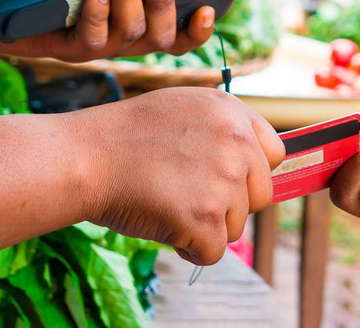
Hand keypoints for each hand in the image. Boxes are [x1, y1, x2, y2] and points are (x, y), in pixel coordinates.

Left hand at [0, 0, 215, 61]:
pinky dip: (98, 12)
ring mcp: (98, 48)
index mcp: (137, 24)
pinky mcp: (69, 50)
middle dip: (164, 1)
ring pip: (130, 34)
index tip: (208, 9)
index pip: (179, 37)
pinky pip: (92, 38)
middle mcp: (124, 41)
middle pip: (160, 37)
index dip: (198, 31)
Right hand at [75, 87, 284, 264]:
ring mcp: (224, 182)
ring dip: (206, 225)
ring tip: (167, 201)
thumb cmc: (126, 136)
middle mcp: (237, 144)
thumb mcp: (185, 107)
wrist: (85, 157)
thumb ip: (224, 129)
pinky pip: (213, 252)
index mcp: (233, 114)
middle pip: (261, 196)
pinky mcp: (206, 218)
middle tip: (187, 193)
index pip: (273, 155)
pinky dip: (188, 247)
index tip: (224, 179)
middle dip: (230, 204)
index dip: (249, 173)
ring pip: (236, 226)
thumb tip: (252, 162)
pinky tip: (162, 222)